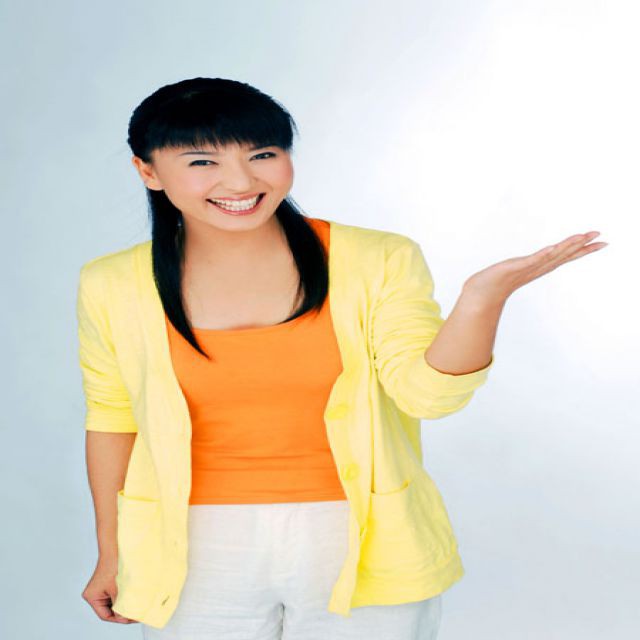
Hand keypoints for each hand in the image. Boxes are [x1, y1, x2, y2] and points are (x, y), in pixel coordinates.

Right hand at [81, 557, 138, 623]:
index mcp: (92, 597)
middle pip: (109, 610)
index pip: (105, 615)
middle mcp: (95, 594)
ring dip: (124, 605)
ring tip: (136, 608)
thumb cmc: (114, 565)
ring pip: (114, 603)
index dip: (118, 619)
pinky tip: (134, 599)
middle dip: (122, 613)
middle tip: (136, 615)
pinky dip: (124, 598)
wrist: (116, 547)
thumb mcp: (118, 588)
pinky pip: (116, 595)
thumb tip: (125, 618)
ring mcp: (101, 589)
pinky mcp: (108, 584)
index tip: (131, 619)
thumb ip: (120, 604)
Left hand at [462, 231, 607, 303]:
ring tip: (583, 237)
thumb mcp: (515, 270)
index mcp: (538, 267)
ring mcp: (527, 268)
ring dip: (567, 246)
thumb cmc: (494, 284)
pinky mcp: (515, 267)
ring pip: (552, 256)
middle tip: (601, 237)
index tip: (600, 242)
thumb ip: (524, 266)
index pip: (564, 256)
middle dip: (582, 246)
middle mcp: (536, 268)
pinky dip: (543, 255)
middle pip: (564, 255)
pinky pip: (532, 260)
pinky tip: (552, 248)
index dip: (582, 250)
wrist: (480, 295)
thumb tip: (530, 261)